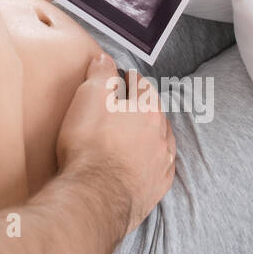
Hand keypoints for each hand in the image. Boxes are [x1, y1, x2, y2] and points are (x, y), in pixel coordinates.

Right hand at [56, 52, 175, 236]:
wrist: (96, 195)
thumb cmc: (91, 144)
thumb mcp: (88, 97)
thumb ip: (100, 74)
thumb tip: (106, 59)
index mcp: (146, 109)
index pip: (142, 87)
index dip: (133, 79)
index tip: (129, 76)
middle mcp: (160, 134)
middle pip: (156, 112)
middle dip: (146, 105)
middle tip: (135, 102)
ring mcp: (161, 163)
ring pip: (164, 141)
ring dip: (155, 133)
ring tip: (146, 130)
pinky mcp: (157, 187)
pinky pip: (164, 168)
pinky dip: (158, 160)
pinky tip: (153, 161)